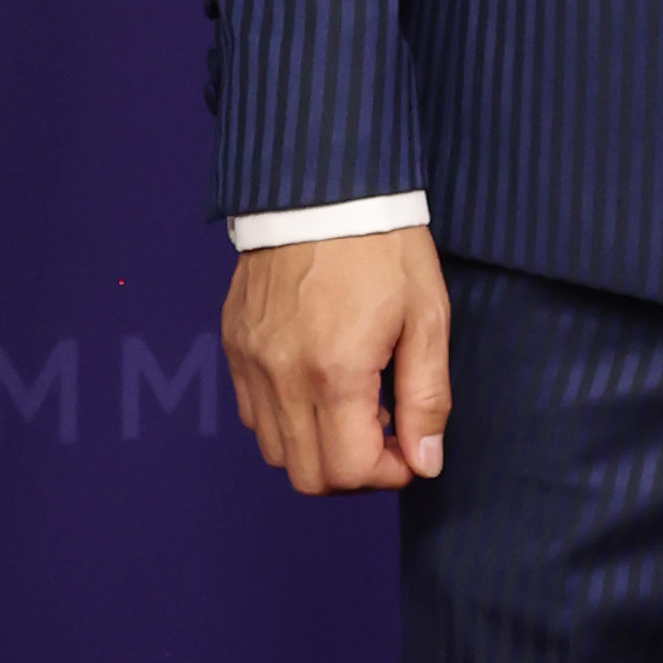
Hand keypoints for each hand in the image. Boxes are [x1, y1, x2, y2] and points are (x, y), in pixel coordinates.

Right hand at [221, 232, 452, 496]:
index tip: (410, 450)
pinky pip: (253, 413)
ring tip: (354, 405)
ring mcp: (251, 360)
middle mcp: (282, 375)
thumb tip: (425, 461)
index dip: (388, 474)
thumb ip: (426, 399)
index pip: (349, 472)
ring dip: (319, 448)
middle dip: (354, 472)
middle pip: (308, 475)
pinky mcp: (235, 343)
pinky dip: (287, 419)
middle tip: (385, 433)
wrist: (324, 187)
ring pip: (275, 451)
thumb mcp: (427, 318)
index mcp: (335, 371)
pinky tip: (320, 385)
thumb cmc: (383, 246)